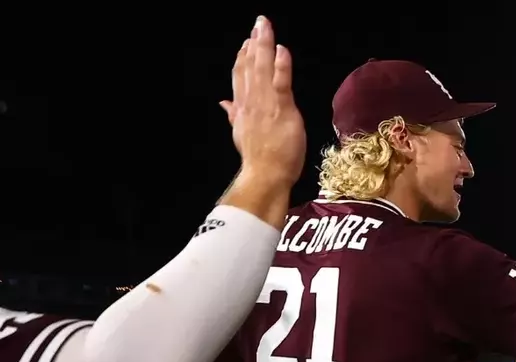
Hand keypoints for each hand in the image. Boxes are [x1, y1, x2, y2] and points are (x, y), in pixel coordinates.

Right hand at [221, 17, 304, 188]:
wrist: (264, 174)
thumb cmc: (258, 159)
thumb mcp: (241, 134)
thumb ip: (233, 114)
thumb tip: (224, 103)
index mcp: (242, 108)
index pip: (240, 76)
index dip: (242, 57)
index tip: (246, 42)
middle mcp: (251, 101)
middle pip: (249, 66)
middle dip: (254, 43)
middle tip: (258, 23)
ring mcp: (265, 104)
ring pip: (262, 69)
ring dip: (264, 46)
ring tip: (265, 27)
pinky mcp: (281, 109)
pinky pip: (281, 82)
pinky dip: (281, 65)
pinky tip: (281, 49)